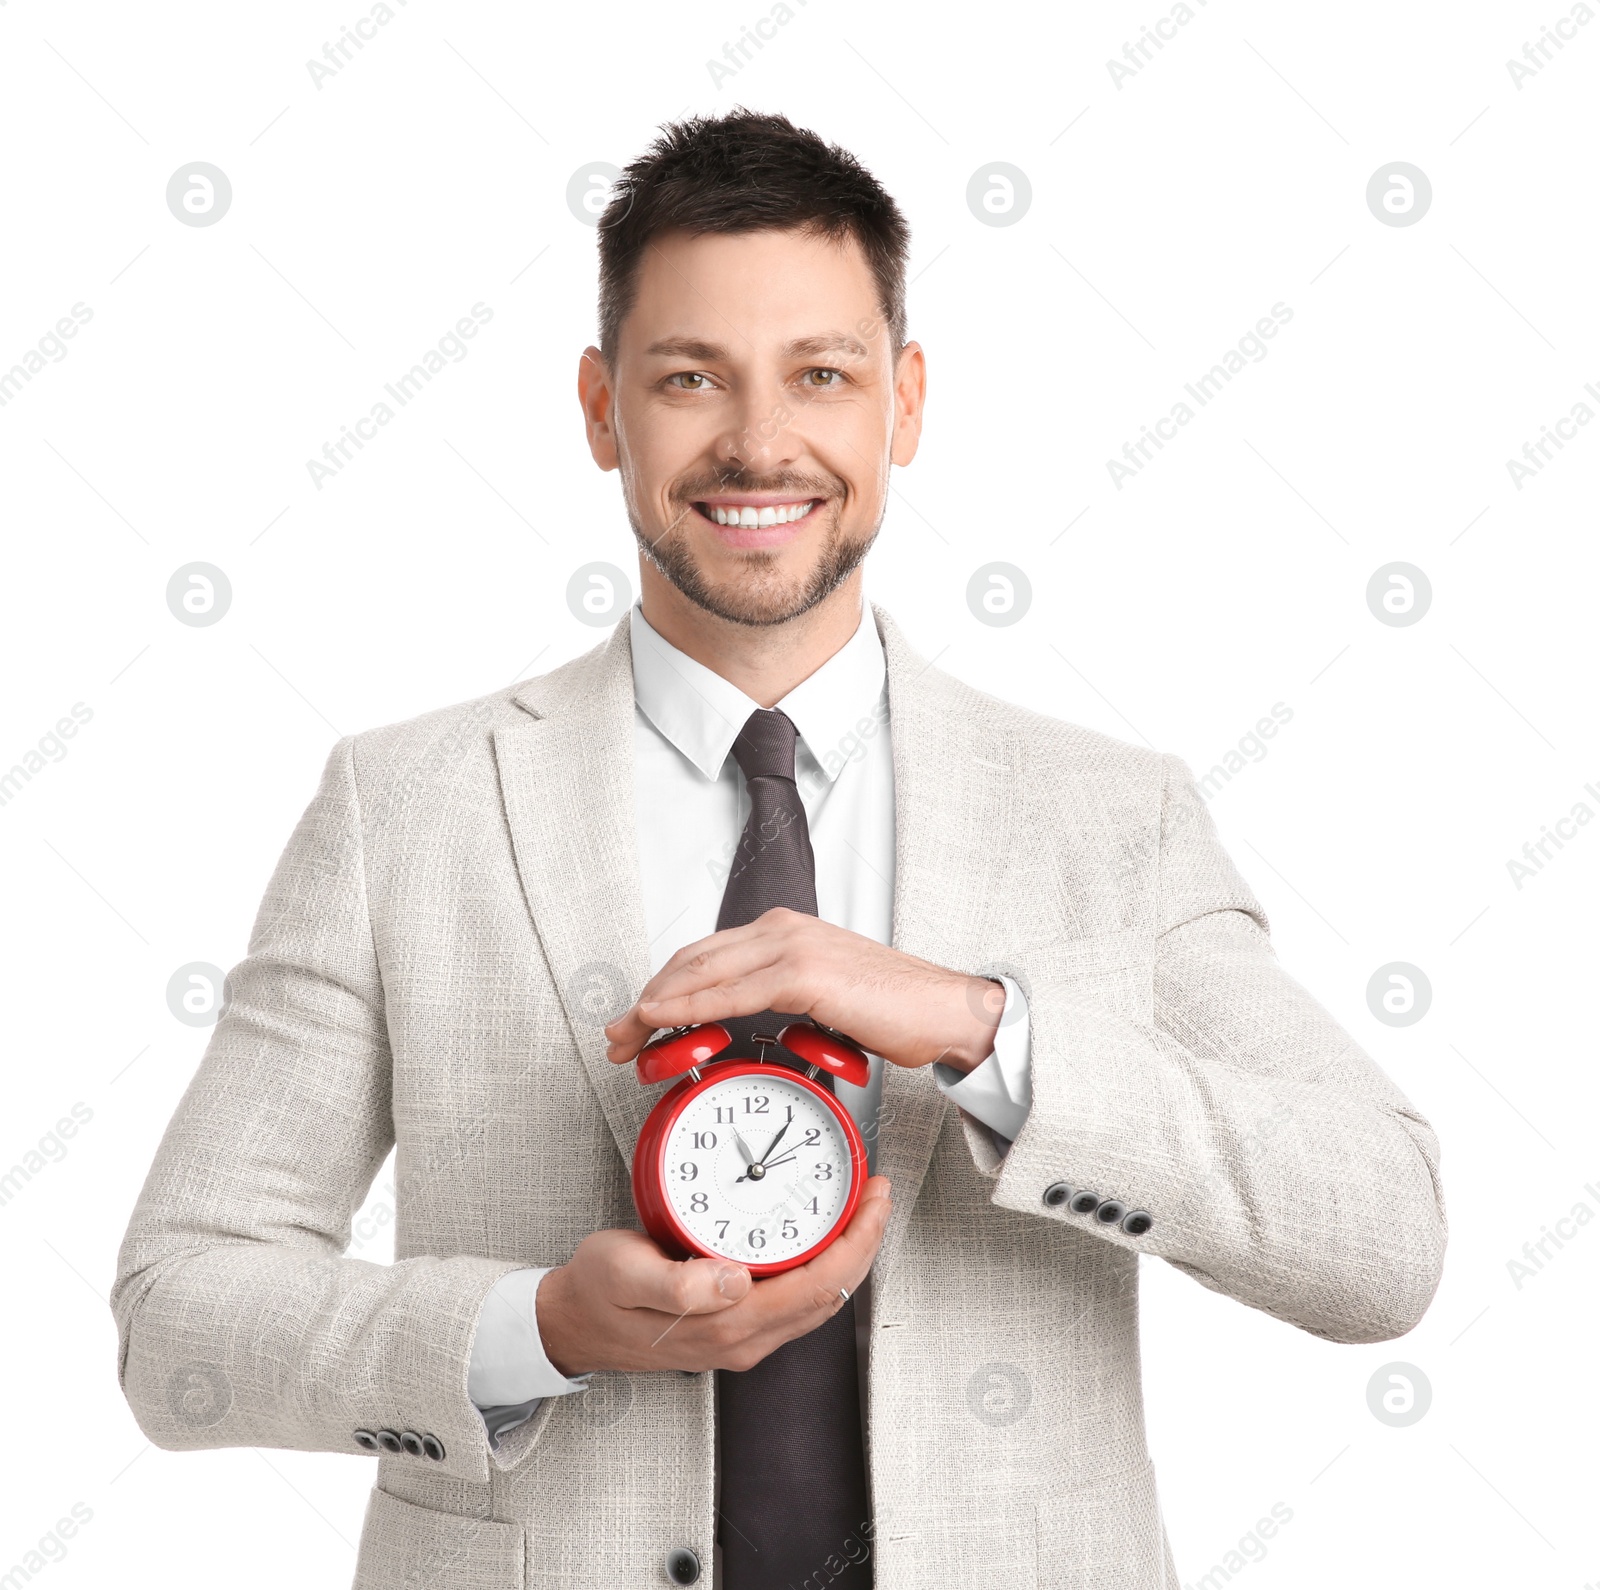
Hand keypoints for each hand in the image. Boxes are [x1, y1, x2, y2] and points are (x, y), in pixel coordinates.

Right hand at [535, 1176, 892, 1375]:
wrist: (572, 1322)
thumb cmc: (595, 1294)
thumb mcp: (624, 1276)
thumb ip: (678, 1284)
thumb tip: (734, 1281)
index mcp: (727, 1327)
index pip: (818, 1287)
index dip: (857, 1241)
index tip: (872, 1198)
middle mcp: (744, 1338)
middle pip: (831, 1294)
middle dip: (865, 1241)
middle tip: (876, 1191)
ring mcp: (743, 1336)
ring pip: (819, 1298)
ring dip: (847, 1252)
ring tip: (858, 1205)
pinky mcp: (737, 1324)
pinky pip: (797, 1295)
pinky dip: (822, 1261)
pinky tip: (820, 1231)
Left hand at [604, 909, 1003, 1072]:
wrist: (945, 1011)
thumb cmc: (894, 1009)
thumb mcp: (822, 996)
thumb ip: (780, 996)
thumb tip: (744, 1023)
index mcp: (784, 929)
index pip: (704, 954)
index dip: (662, 984)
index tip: (636, 1017)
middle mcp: (782, 928)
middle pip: (693, 960)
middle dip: (647, 997)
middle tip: (617, 1033)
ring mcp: (793, 946)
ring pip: (703, 973)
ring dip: (656, 1005)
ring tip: (628, 1034)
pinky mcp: (806, 973)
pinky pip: (733, 993)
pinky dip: (690, 1007)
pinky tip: (664, 1020)